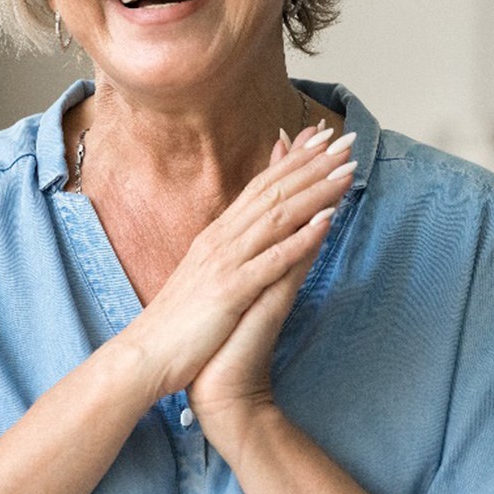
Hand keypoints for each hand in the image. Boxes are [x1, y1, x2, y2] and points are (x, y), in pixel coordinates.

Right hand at [119, 123, 356, 405]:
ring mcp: (225, 262)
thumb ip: (232, 245)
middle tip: (347, 141)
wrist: (146, 356)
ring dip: (315, 192)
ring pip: (277, 216)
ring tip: (347, 171)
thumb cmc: (180, 322)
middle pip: (273, 191)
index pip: (261, 185)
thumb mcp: (207, 275)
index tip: (324, 137)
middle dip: (313, 165)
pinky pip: (272, 260)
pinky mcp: (230, 290)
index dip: (294, 160)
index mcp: (217, 235)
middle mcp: (221, 239)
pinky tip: (327, 221)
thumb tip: (253, 226)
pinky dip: (301, 238)